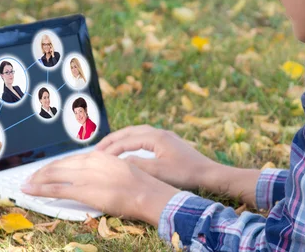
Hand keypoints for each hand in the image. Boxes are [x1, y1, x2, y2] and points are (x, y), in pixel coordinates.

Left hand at [21, 150, 178, 225]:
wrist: (146, 192)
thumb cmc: (139, 184)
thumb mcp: (120, 169)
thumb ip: (105, 168)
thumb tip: (94, 173)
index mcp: (99, 156)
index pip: (71, 159)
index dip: (56, 165)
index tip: (47, 170)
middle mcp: (90, 162)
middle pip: (59, 166)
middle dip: (42, 172)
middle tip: (30, 177)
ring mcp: (86, 176)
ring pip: (53, 176)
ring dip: (36, 180)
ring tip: (26, 184)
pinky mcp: (83, 190)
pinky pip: (56, 189)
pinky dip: (39, 189)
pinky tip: (30, 190)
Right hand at [95, 125, 219, 189]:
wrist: (208, 173)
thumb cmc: (185, 173)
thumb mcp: (158, 172)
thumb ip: (137, 166)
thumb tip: (118, 162)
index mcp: (155, 137)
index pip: (126, 140)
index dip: (110, 149)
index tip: (96, 158)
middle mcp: (159, 132)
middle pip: (129, 131)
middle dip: (112, 140)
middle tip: (96, 150)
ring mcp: (164, 135)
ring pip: (136, 132)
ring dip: (121, 139)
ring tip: (108, 149)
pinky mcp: (168, 141)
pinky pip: (144, 136)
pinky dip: (132, 141)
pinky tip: (128, 150)